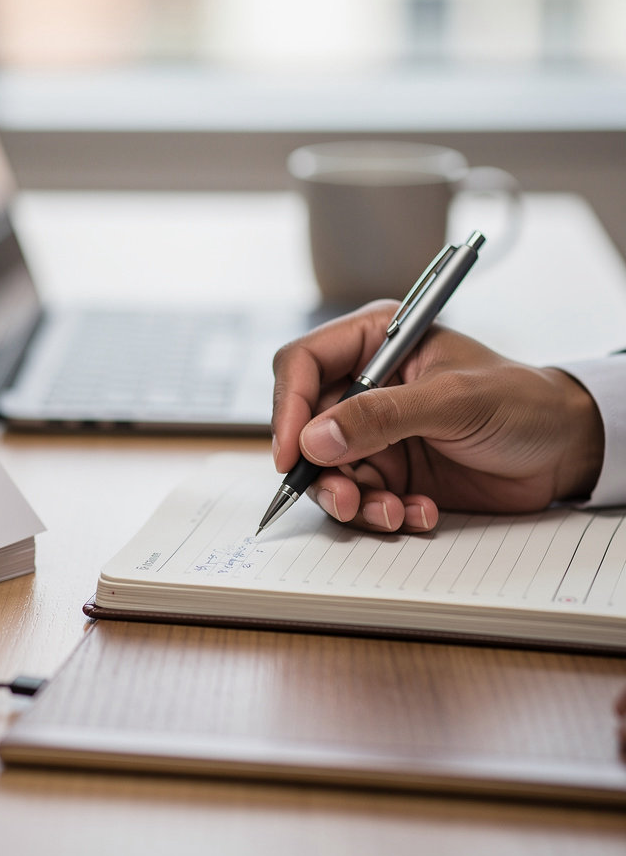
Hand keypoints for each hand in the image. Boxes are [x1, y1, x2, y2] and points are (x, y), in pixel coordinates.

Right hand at [271, 301, 603, 532]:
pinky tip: (420, 512)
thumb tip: (315, 438)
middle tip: (343, 499)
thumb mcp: (453, 400)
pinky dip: (382, 512)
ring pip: (328, 470)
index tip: (292, 452)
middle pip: (305, 426)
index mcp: (373, 342)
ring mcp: (374, 431)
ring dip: (352, 499)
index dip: (288, 407)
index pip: (303, 365)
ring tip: (389, 513)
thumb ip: (382, 416)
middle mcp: (364, 386)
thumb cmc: (521, 401)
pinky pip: (360, 497)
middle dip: (320, 469)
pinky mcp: (389, 470)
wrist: (566, 449)